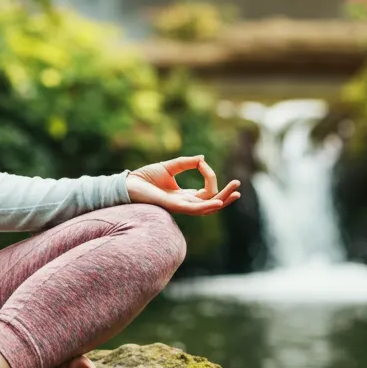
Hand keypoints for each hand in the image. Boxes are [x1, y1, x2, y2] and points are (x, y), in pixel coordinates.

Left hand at [126, 155, 240, 215]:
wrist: (128, 183)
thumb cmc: (145, 177)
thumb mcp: (170, 166)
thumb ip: (186, 163)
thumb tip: (203, 159)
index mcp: (184, 196)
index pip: (206, 192)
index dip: (210, 178)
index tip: (203, 163)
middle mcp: (185, 203)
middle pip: (211, 203)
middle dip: (226, 195)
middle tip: (238, 186)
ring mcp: (180, 206)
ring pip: (207, 207)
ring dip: (222, 200)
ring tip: (235, 192)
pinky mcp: (174, 206)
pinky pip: (194, 209)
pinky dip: (207, 206)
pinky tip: (218, 201)